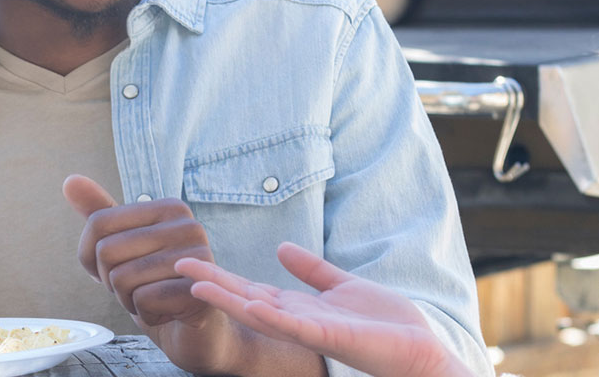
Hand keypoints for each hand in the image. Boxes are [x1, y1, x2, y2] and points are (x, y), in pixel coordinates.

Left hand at [64, 175, 250, 373]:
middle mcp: (187, 225)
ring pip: (122, 278)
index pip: (98, 223)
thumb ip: (100, 215)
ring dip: (129, 301)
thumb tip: (70, 180)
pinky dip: (147, 314)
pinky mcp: (199, 290)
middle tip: (141, 288)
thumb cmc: (157, 287)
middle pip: (107, 250)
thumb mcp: (123, 250)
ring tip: (155, 300)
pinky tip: (168, 313)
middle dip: (112, 281)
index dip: (93, 257)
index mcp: (169, 208)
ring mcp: (197, 257)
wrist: (199, 332)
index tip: (118, 269)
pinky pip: (143, 300)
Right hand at [175, 242, 473, 376]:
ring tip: (197, 285)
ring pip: (261, 314)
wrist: (421, 350)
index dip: (220, 275)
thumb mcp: (344, 286)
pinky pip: (293, 326)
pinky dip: (269, 316)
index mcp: (299, 308)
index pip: (250, 289)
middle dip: (212, 284)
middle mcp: (297, 321)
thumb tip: (280, 248)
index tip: (189, 259)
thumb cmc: (387, 325)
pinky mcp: (330, 337)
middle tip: (177, 265)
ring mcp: (311, 331)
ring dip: (229, 300)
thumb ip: (313, 269)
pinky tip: (248, 304)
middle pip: (245, 299)